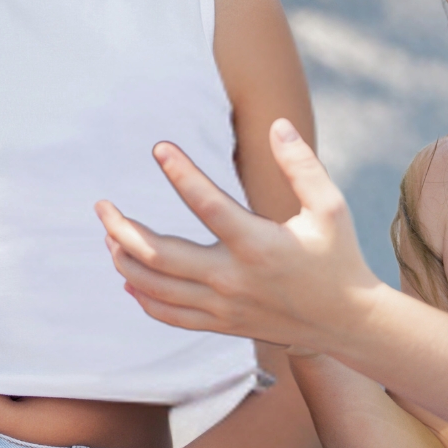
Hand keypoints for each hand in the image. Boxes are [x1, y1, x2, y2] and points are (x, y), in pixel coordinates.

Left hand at [95, 118, 381, 353]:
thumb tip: (277, 125)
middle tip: (101, 206)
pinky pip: (169, 315)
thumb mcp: (331, 207)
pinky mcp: (222, 323)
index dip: (181, 174)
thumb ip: (302, 166)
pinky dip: (143, 296)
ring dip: (124, 259)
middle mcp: (233, 278)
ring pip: (155, 287)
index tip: (159, 147)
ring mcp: (223, 306)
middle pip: (159, 255)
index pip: (207, 206)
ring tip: (108, 235)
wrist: (346, 322)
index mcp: (259, 244)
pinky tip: (129, 277)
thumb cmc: (338, 257)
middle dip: (122, 228)